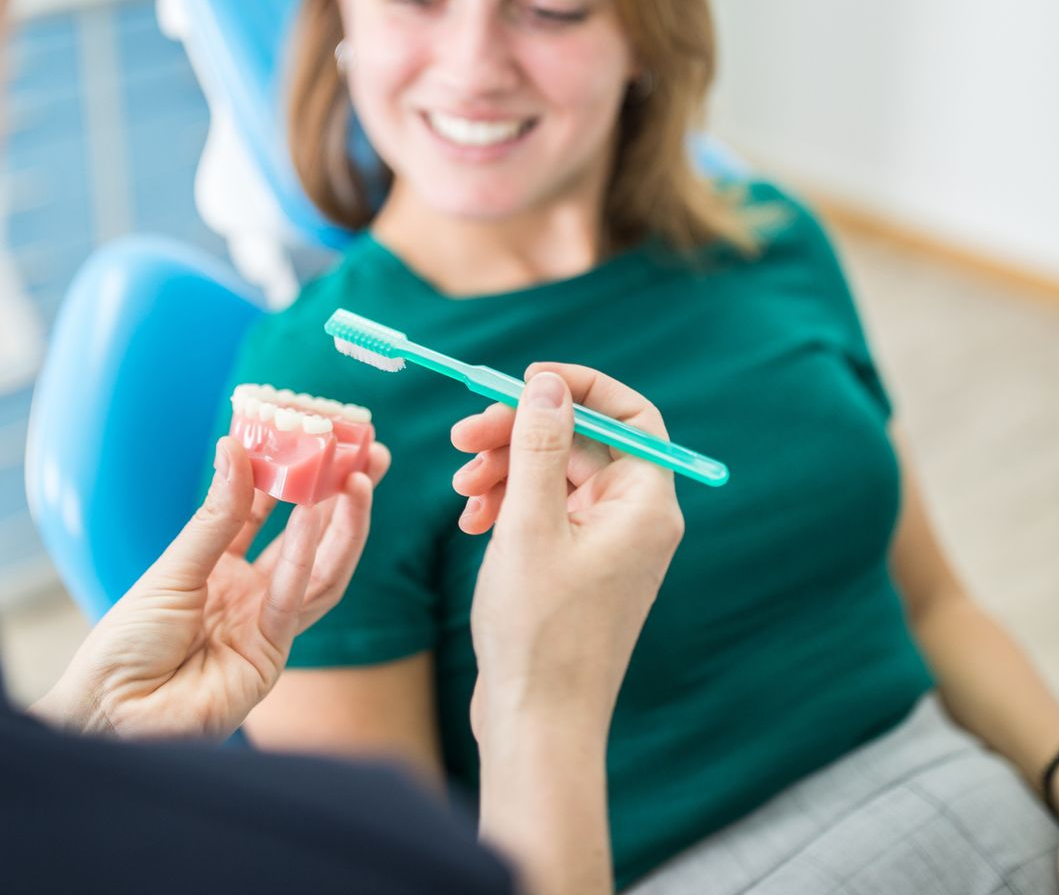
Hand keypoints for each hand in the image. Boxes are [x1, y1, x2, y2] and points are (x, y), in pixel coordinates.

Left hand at [32, 435, 390, 742]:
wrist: (109, 712)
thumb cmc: (127, 642)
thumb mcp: (173, 568)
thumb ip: (216, 515)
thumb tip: (235, 446)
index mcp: (219, 566)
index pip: (264, 509)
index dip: (289, 471)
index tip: (312, 432)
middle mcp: (248, 592)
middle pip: (306, 536)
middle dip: (338, 495)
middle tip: (366, 453)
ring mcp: (263, 625)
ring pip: (318, 569)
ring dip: (341, 526)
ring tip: (358, 480)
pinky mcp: (270, 657)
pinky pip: (293, 601)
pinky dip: (307, 558)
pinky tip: (317, 519)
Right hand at [461, 365, 683, 737]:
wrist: (537, 723)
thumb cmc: (540, 632)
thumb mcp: (529, 525)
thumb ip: (539, 445)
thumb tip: (548, 384)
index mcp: (644, 505)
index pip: (630, 416)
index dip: (579, 388)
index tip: (523, 381)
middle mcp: (633, 520)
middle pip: (579, 442)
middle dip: (518, 433)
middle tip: (462, 436)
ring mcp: (604, 546)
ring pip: (553, 475)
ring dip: (504, 469)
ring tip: (461, 490)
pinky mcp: (575, 567)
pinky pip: (543, 513)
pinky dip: (506, 506)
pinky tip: (471, 522)